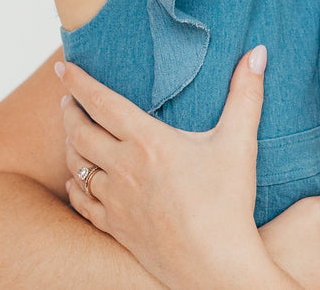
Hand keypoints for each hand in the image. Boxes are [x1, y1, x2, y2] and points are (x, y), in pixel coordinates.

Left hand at [58, 48, 291, 289]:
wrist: (215, 266)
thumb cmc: (228, 203)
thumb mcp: (240, 143)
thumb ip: (246, 95)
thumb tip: (257, 53)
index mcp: (148, 142)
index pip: (101, 102)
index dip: (78, 81)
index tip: (63, 67)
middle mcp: (124, 168)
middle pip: (80, 132)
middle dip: (69, 110)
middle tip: (67, 98)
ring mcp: (116, 201)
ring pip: (77, 166)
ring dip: (69, 145)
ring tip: (72, 132)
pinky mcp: (116, 228)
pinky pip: (83, 203)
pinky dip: (75, 187)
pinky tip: (76, 182)